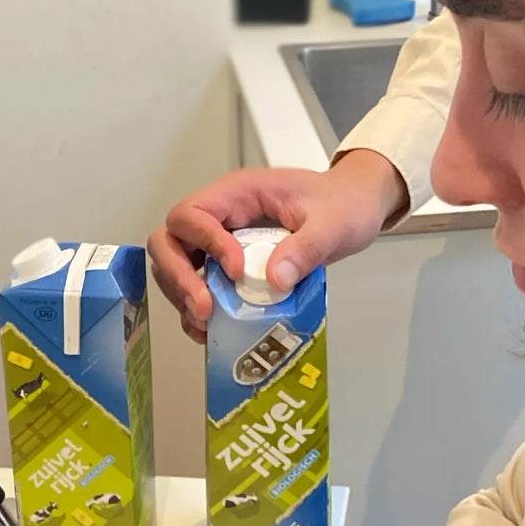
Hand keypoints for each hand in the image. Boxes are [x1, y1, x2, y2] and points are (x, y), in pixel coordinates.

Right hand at [148, 151, 407, 342]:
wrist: (354, 208)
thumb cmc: (342, 205)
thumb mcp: (332, 223)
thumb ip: (307, 248)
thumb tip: (275, 280)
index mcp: (238, 194)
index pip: (193, 214)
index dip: (205, 243)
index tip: (237, 271)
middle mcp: (221, 216)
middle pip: (170, 241)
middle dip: (179, 277)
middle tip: (204, 309)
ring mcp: (220, 241)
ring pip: (176, 266)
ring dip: (183, 297)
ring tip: (207, 324)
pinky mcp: (228, 266)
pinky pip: (198, 286)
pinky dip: (197, 309)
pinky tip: (212, 331)